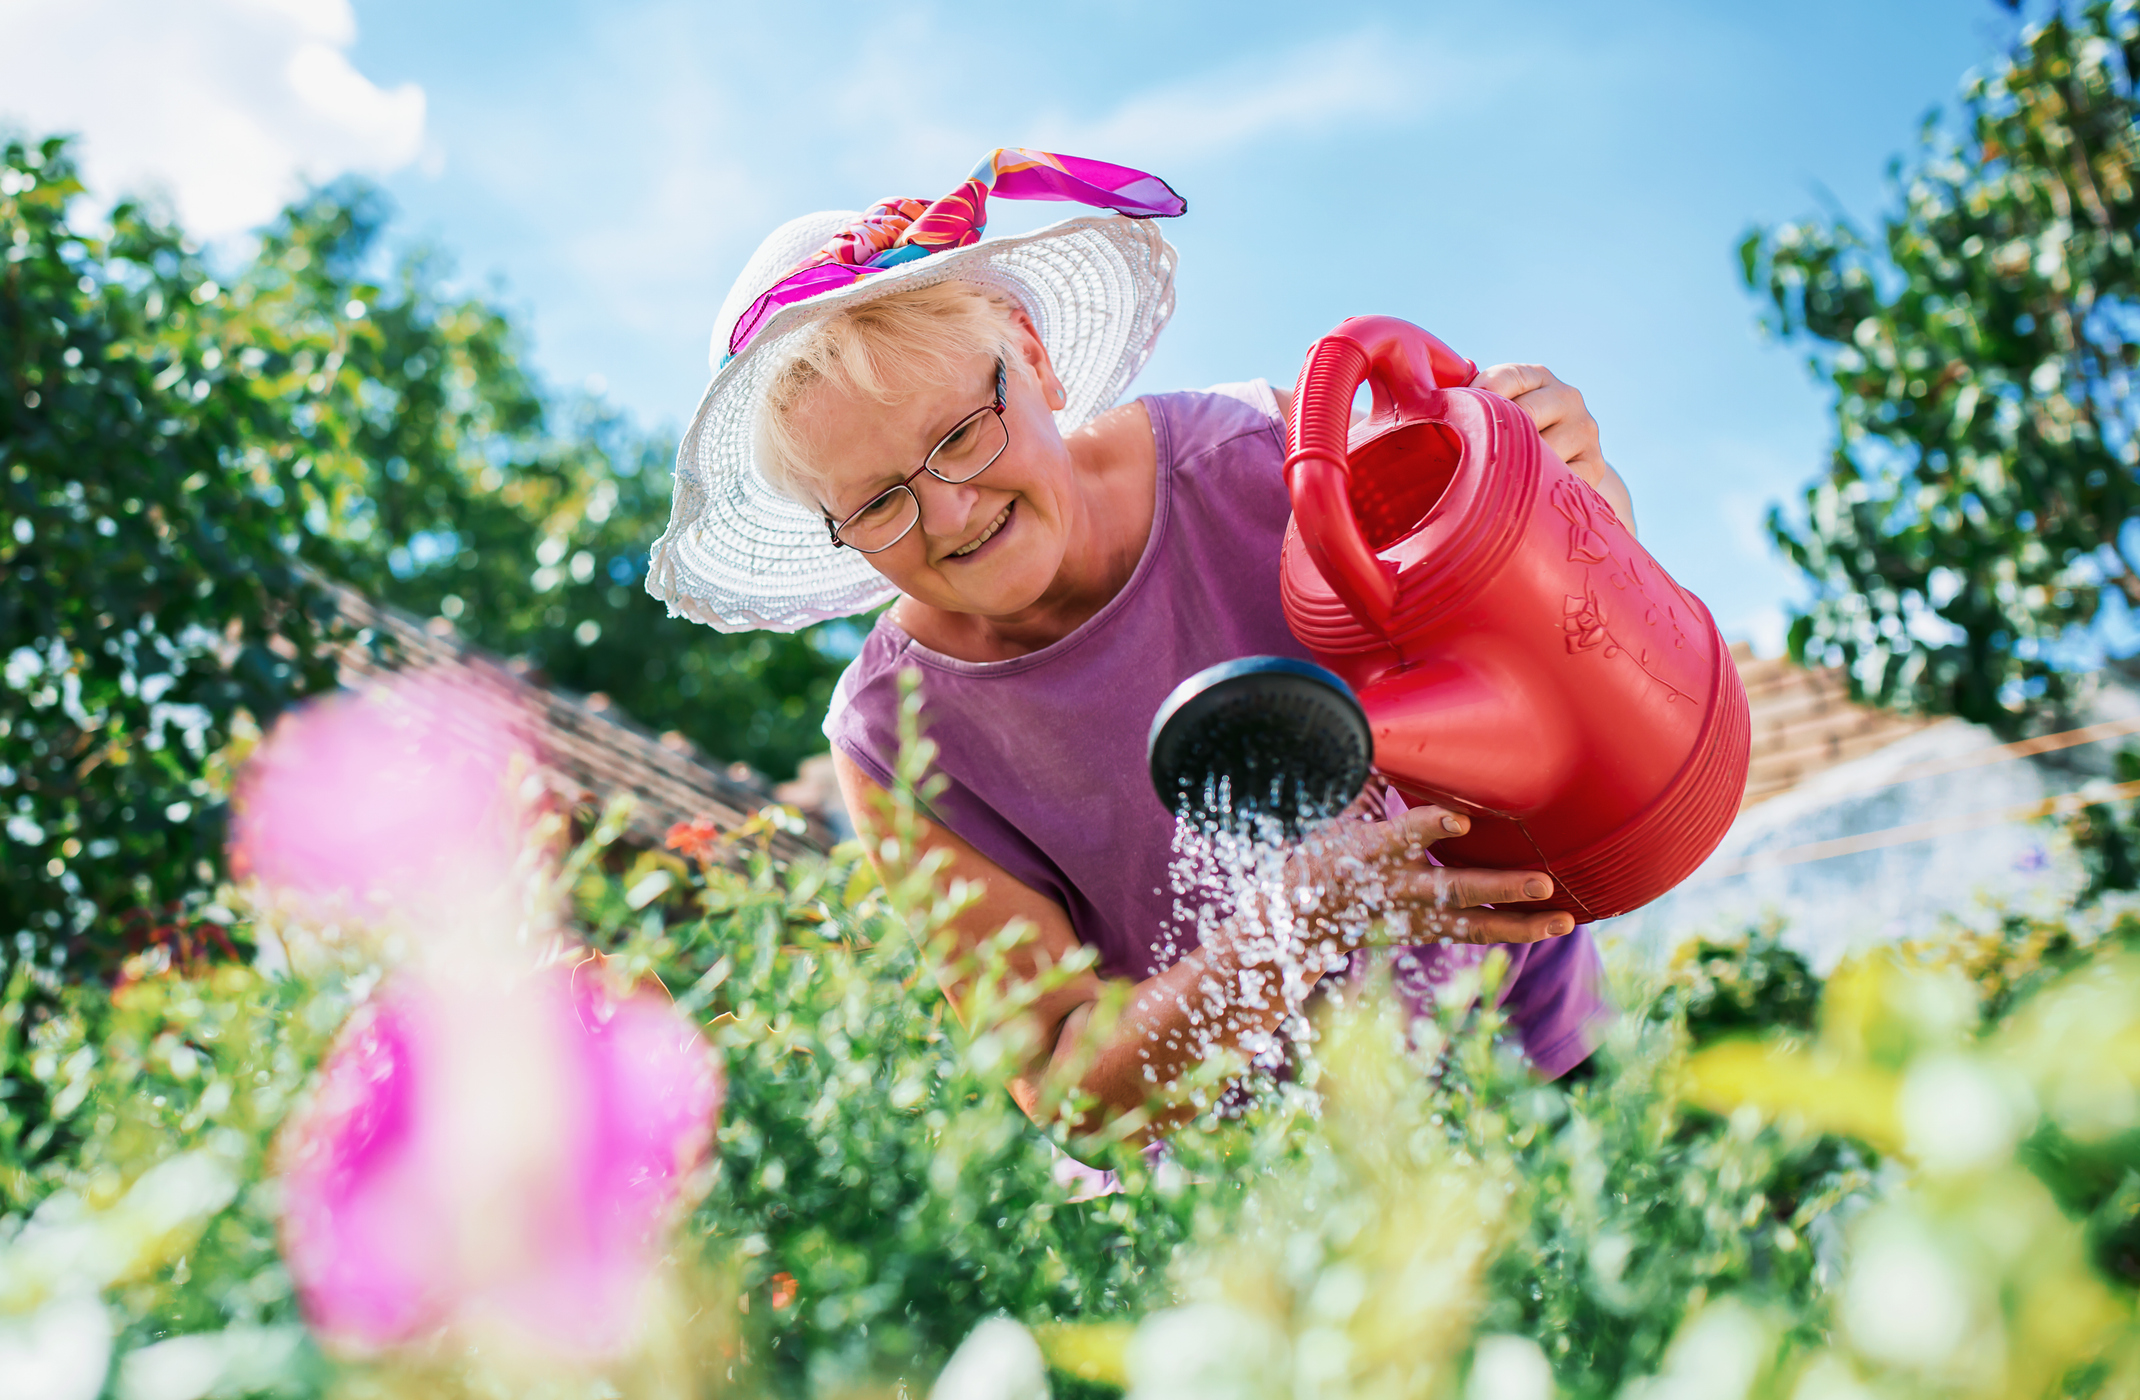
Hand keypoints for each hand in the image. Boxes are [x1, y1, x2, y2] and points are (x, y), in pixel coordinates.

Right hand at [1278, 803, 1574, 952]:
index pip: (1406, 835)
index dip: (1433, 827)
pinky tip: (1555, 922)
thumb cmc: (1328, 852)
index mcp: (1376, 851)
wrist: (1308, 920)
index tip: (1462, 820)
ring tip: (1563, 917)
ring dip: (1521, 923)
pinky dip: (1517, 931)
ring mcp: (1419, 916)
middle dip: (1499, 888)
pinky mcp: (1432, 931)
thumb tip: (1383, 729)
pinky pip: (1478, 932)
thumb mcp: (1341, 813)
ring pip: (1474, 923)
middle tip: (1541, 882)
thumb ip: (1372, 778)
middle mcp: (1402, 888)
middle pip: (1455, 888)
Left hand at [1473, 362, 1636, 532]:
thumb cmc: (1516, 437)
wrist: (1570, 466)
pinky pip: (1561, 477)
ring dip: (1516, 467)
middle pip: (1526, 414)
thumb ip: (1473, 401)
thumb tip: (1426, 400)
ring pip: (1543, 449)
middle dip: (1497, 438)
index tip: (1457, 423)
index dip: (1477, 401)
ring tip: (1494, 481)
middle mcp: (1567, 396)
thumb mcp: (1500, 410)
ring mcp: (1584, 430)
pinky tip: (1522, 494)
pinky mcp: (1594, 464)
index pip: (1505, 379)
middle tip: (1472, 461)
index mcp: (1538, 377)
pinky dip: (1538, 488)